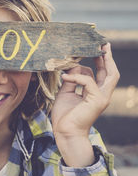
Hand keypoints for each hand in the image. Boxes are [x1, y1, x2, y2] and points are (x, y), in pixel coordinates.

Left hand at [51, 43, 119, 165]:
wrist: (64, 132)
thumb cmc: (65, 115)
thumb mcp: (66, 92)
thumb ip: (71, 79)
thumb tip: (72, 65)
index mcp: (95, 93)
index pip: (102, 73)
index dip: (101, 61)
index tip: (96, 48)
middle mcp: (102, 94)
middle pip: (111, 72)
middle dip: (108, 57)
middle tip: (103, 44)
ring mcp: (102, 98)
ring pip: (109, 75)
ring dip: (102, 61)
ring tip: (93, 50)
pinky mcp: (97, 100)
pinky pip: (89, 81)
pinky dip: (76, 76)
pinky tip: (65, 76)